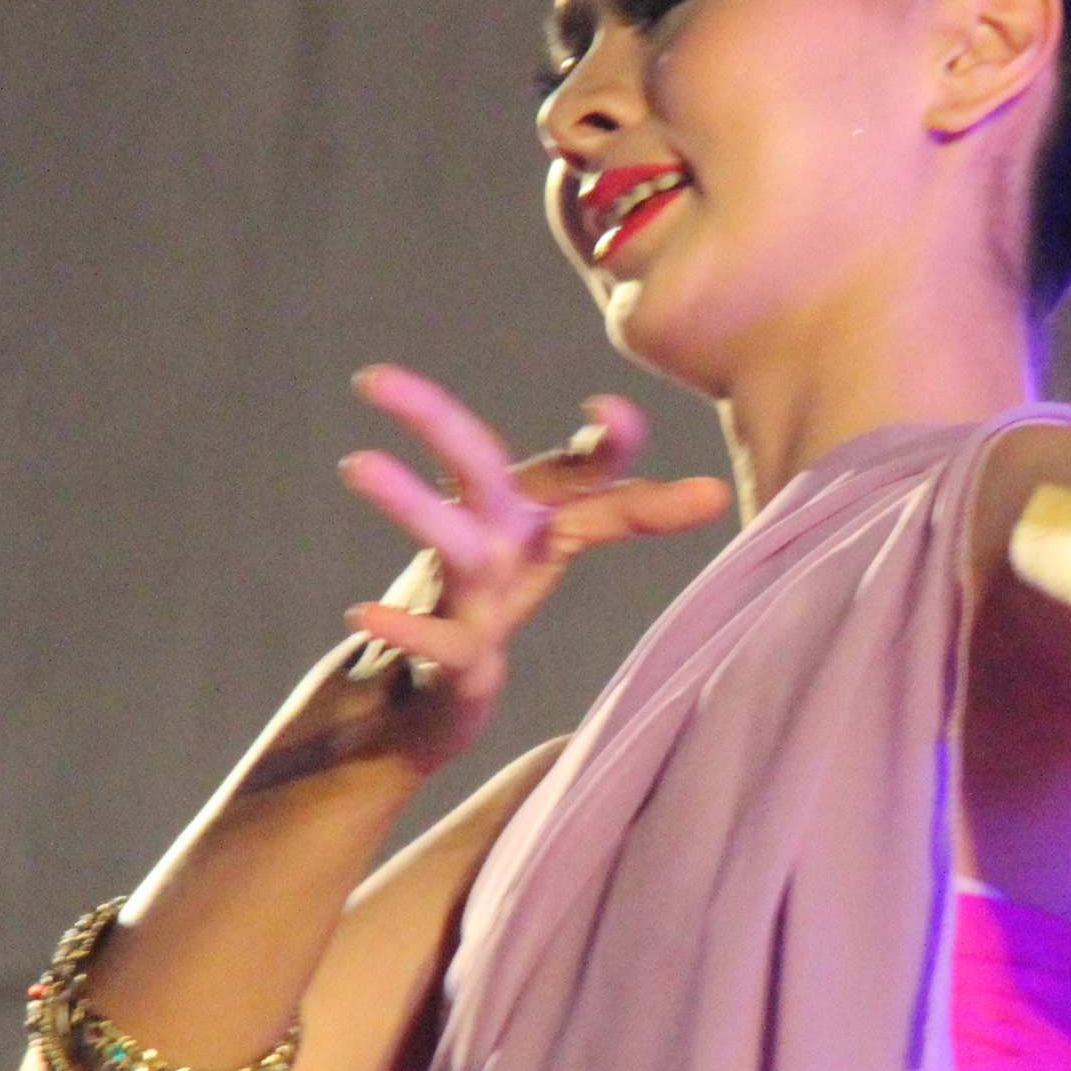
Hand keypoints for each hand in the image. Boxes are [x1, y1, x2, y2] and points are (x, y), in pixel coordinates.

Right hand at [332, 366, 729, 771]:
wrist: (420, 693)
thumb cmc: (496, 597)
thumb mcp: (553, 542)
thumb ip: (622, 508)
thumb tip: (713, 490)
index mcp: (534, 514)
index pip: (579, 470)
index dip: (608, 445)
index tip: (610, 412)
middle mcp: (494, 538)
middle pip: (472, 469)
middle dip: (432, 418)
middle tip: (374, 377)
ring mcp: (462, 589)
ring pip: (442, 541)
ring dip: (406, 503)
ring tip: (357, 464)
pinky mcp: (445, 653)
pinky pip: (430, 638)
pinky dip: (402, 627)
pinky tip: (363, 613)